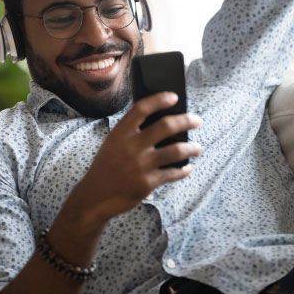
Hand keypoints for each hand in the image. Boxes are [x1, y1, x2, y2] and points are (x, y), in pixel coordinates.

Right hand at [65, 91, 201, 226]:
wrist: (96, 196)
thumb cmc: (107, 166)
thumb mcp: (113, 144)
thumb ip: (131, 133)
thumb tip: (161, 121)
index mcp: (120, 133)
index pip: (142, 109)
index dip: (160, 100)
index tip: (174, 97)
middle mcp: (131, 146)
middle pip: (166, 126)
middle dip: (186, 121)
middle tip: (197, 120)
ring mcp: (140, 165)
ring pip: (175, 151)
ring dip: (191, 148)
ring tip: (197, 148)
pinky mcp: (147, 183)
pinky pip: (173, 173)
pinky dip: (183, 170)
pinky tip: (187, 168)